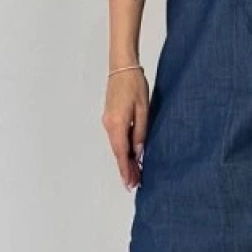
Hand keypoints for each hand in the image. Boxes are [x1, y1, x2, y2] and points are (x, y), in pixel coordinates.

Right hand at [102, 67, 148, 188]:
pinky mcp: (110, 117)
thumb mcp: (143, 109)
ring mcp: (107, 121)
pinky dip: (122, 149)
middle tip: (134, 184)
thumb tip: (139, 151)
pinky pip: (116, 138)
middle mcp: (109, 125)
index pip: (122, 153)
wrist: (122, 67)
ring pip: (116, 146)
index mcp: (117, 124)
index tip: (130, 183)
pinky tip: (130, 155)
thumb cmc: (135, 84)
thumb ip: (140, 132)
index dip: (126, 169)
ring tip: (134, 173)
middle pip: (118, 152)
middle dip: (125, 168)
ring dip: (125, 160)